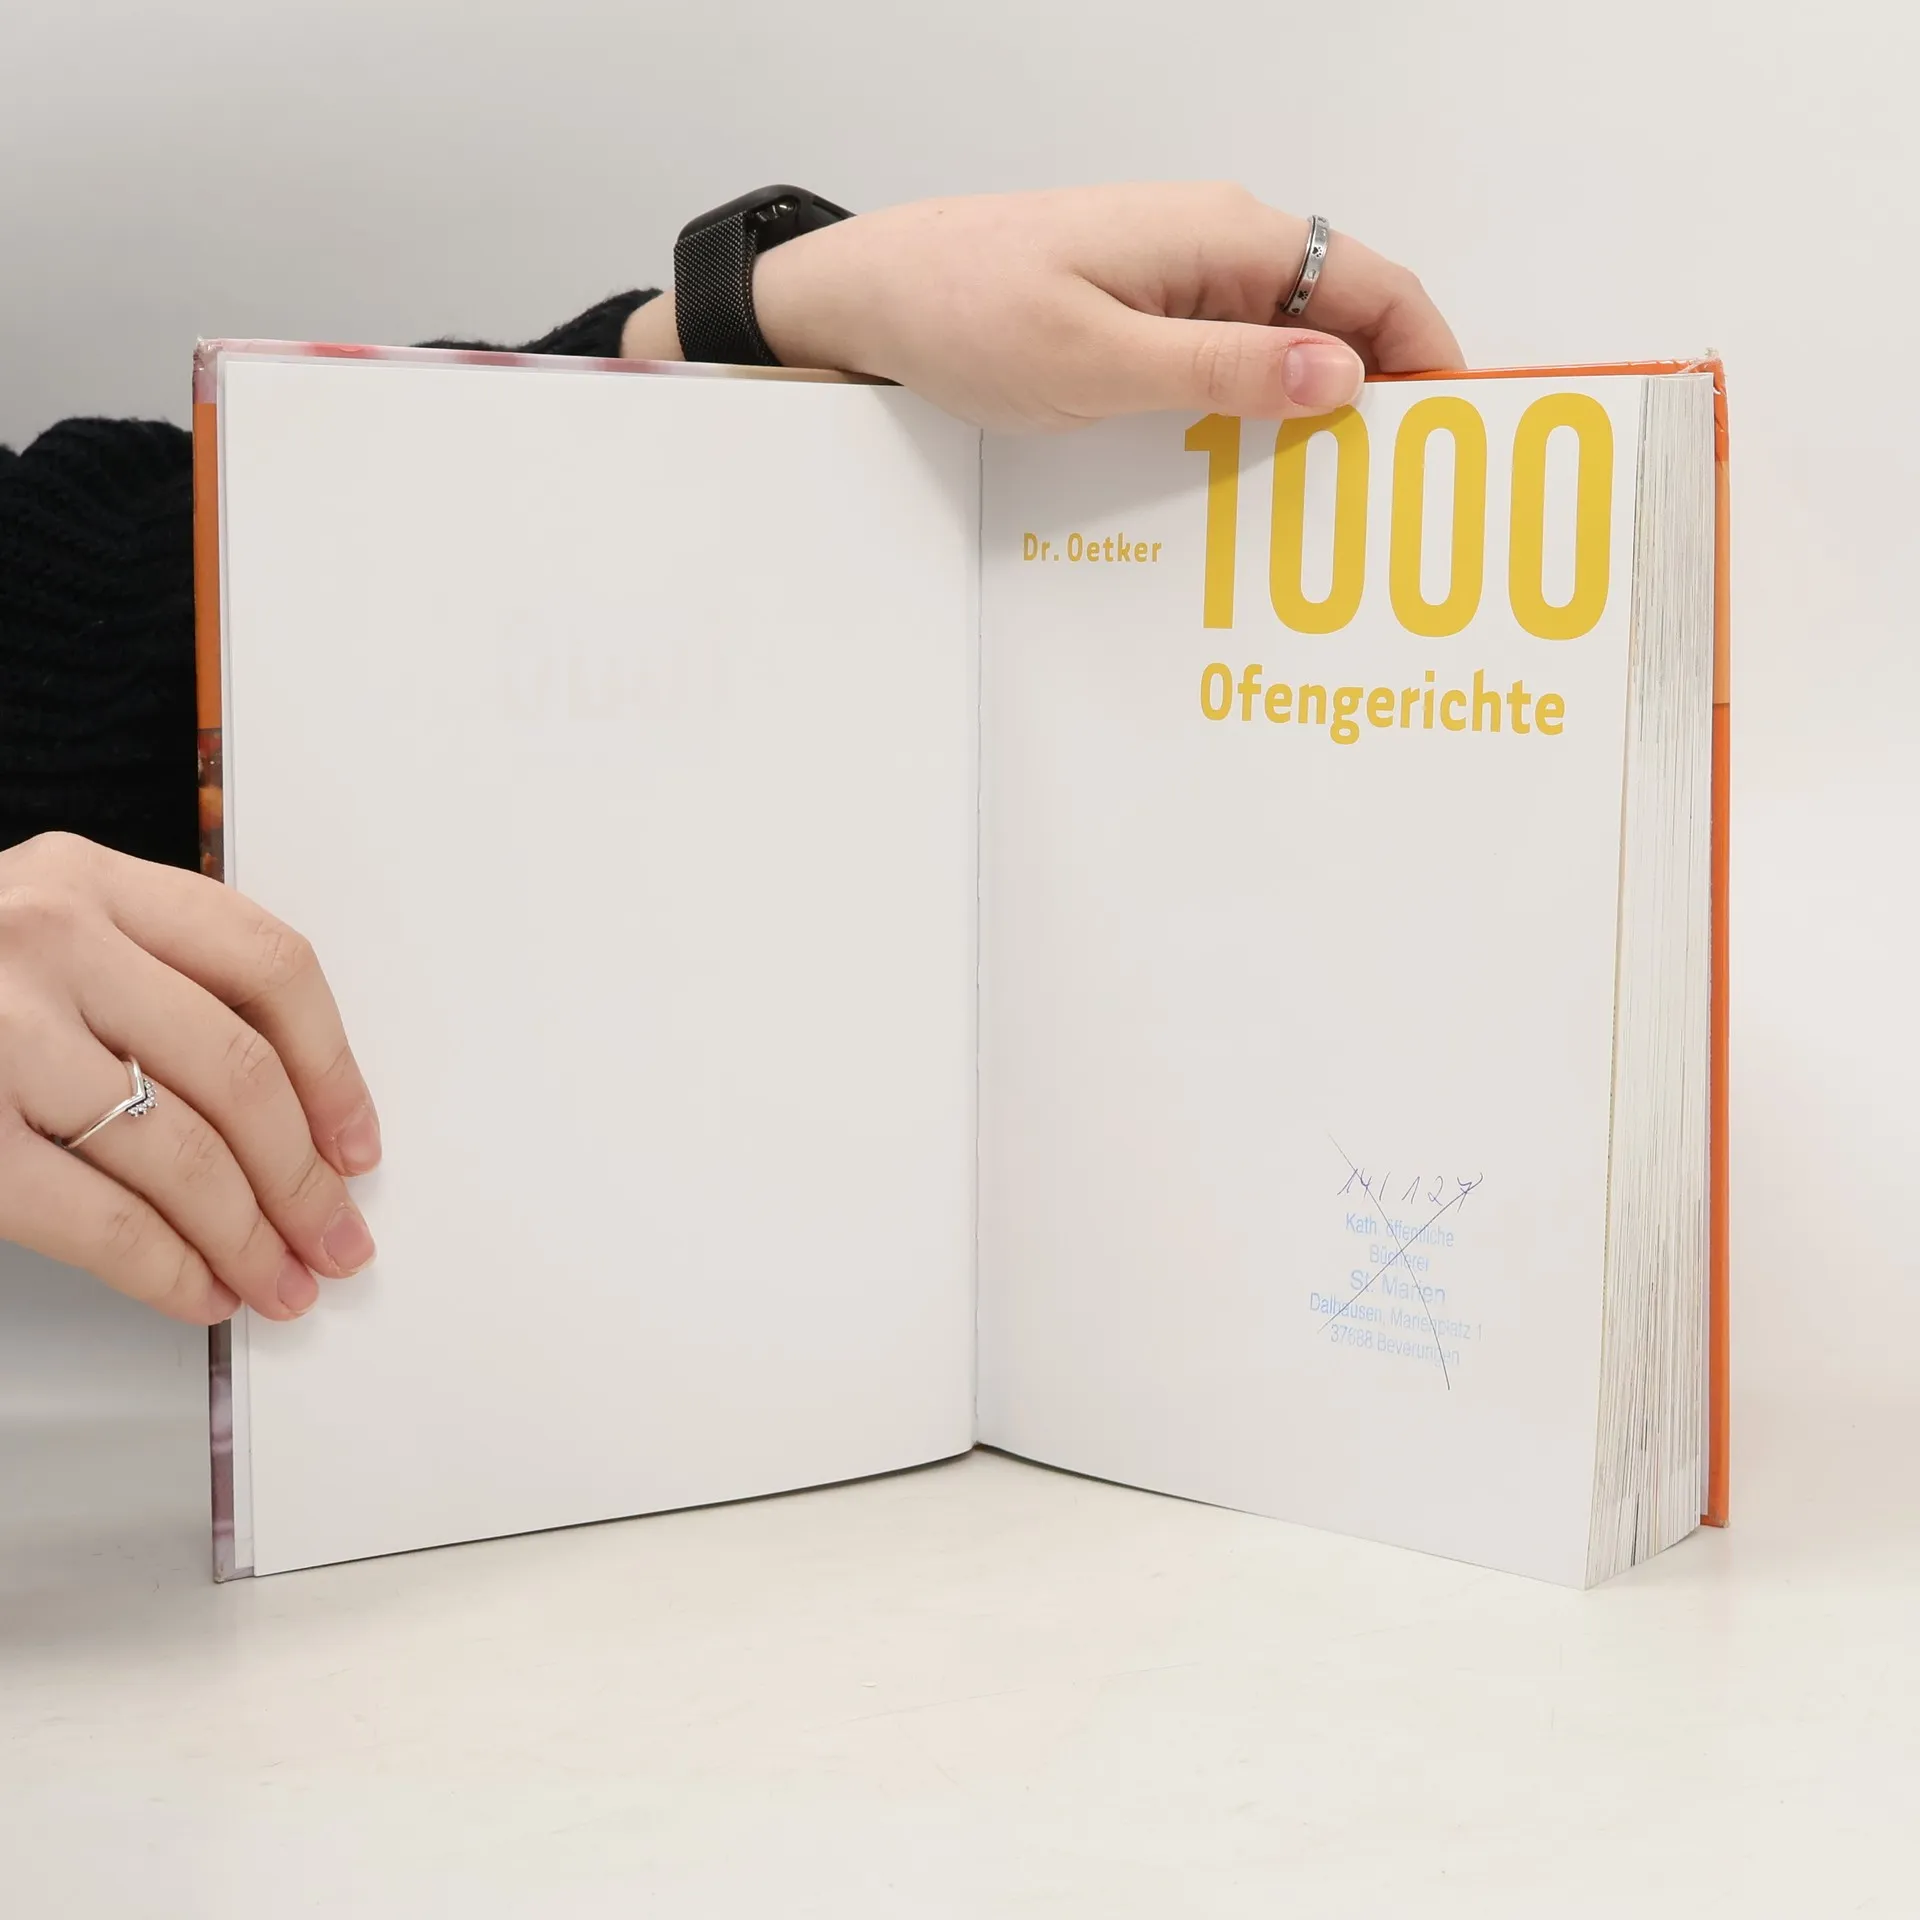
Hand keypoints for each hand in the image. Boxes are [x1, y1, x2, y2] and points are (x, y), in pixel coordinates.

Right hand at [0, 833, 379, 1324]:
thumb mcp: (38, 934)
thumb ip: (145, 982)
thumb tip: (291, 1115)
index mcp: (87, 880)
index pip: (269, 963)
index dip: (335, 1066)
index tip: (357, 1140)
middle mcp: (47, 938)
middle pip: (240, 1071)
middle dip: (305, 1177)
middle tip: (336, 1237)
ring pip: (182, 1153)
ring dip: (251, 1237)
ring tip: (281, 1281)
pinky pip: (99, 1219)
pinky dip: (168, 1270)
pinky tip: (199, 1290)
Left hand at [623, 182, 1462, 429]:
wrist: (874, 296)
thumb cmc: (969, 313)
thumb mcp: (1101, 362)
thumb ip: (1225, 371)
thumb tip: (1342, 377)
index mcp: (1226, 237)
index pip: (1376, 286)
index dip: (1434, 360)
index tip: (1459, 440)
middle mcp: (1219, 244)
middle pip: (1346, 316)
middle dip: (1386, 396)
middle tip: (1402, 495)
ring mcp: (1183, 274)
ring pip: (1293, 341)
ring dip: (1321, 410)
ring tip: (1340, 500)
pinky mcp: (1149, 308)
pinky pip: (1235, 355)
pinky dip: (1262, 406)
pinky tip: (1257, 469)